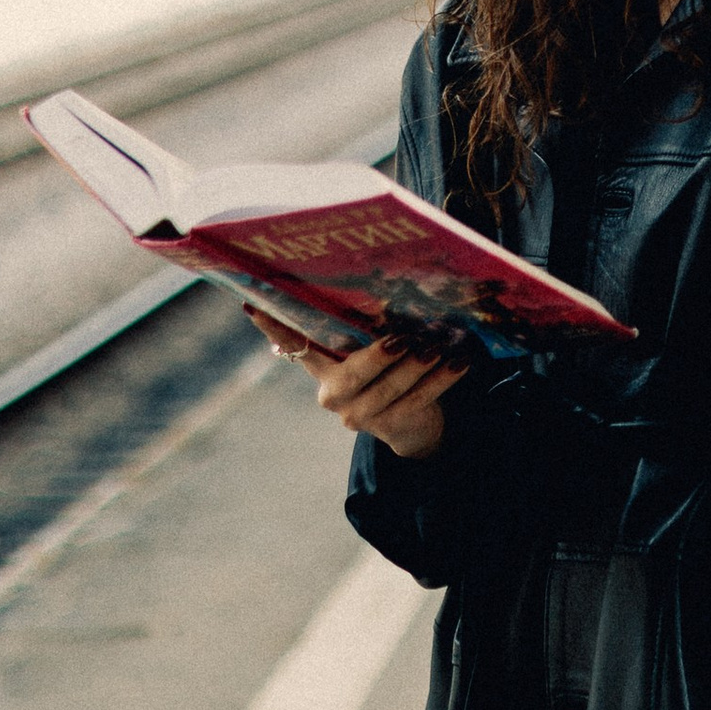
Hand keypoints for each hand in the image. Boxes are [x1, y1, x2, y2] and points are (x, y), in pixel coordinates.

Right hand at [248, 307, 464, 458]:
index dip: (274, 327)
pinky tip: (459, 361)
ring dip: (419, 367)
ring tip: (439, 346)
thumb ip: (361, 323)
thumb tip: (377, 281)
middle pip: (353, 375)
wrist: (409, 422)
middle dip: (379, 356)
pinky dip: (441, 380)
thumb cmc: (386, 369)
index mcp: (321, 368)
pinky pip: (417, 400)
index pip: (295, 344)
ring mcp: (359, 416)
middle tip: (403, 337)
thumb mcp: (368, 346)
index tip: (251, 304)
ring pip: (391, 390)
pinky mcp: (388, 428)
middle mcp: (332, 395)